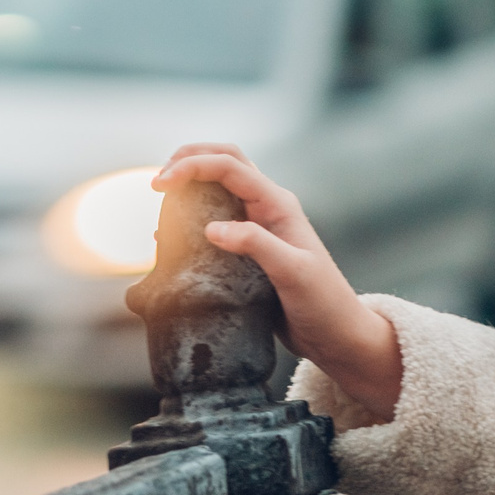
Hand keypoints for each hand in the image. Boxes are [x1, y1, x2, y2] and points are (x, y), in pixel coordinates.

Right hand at [153, 144, 403, 423]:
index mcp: (278, 204)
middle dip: (189, 160)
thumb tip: (212, 228)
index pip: (230, 167)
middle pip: (225, 163)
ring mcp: (257, 228)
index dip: (193, 166)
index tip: (160, 184)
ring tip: (161, 205)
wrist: (336, 334)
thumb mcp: (293, 272)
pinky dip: (189, 219)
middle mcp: (267, 209)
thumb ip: (256, 245)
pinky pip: (213, 221)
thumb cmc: (323, 302)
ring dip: (189, 186)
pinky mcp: (247, 250)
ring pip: (218, 189)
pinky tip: (167, 238)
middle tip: (158, 182)